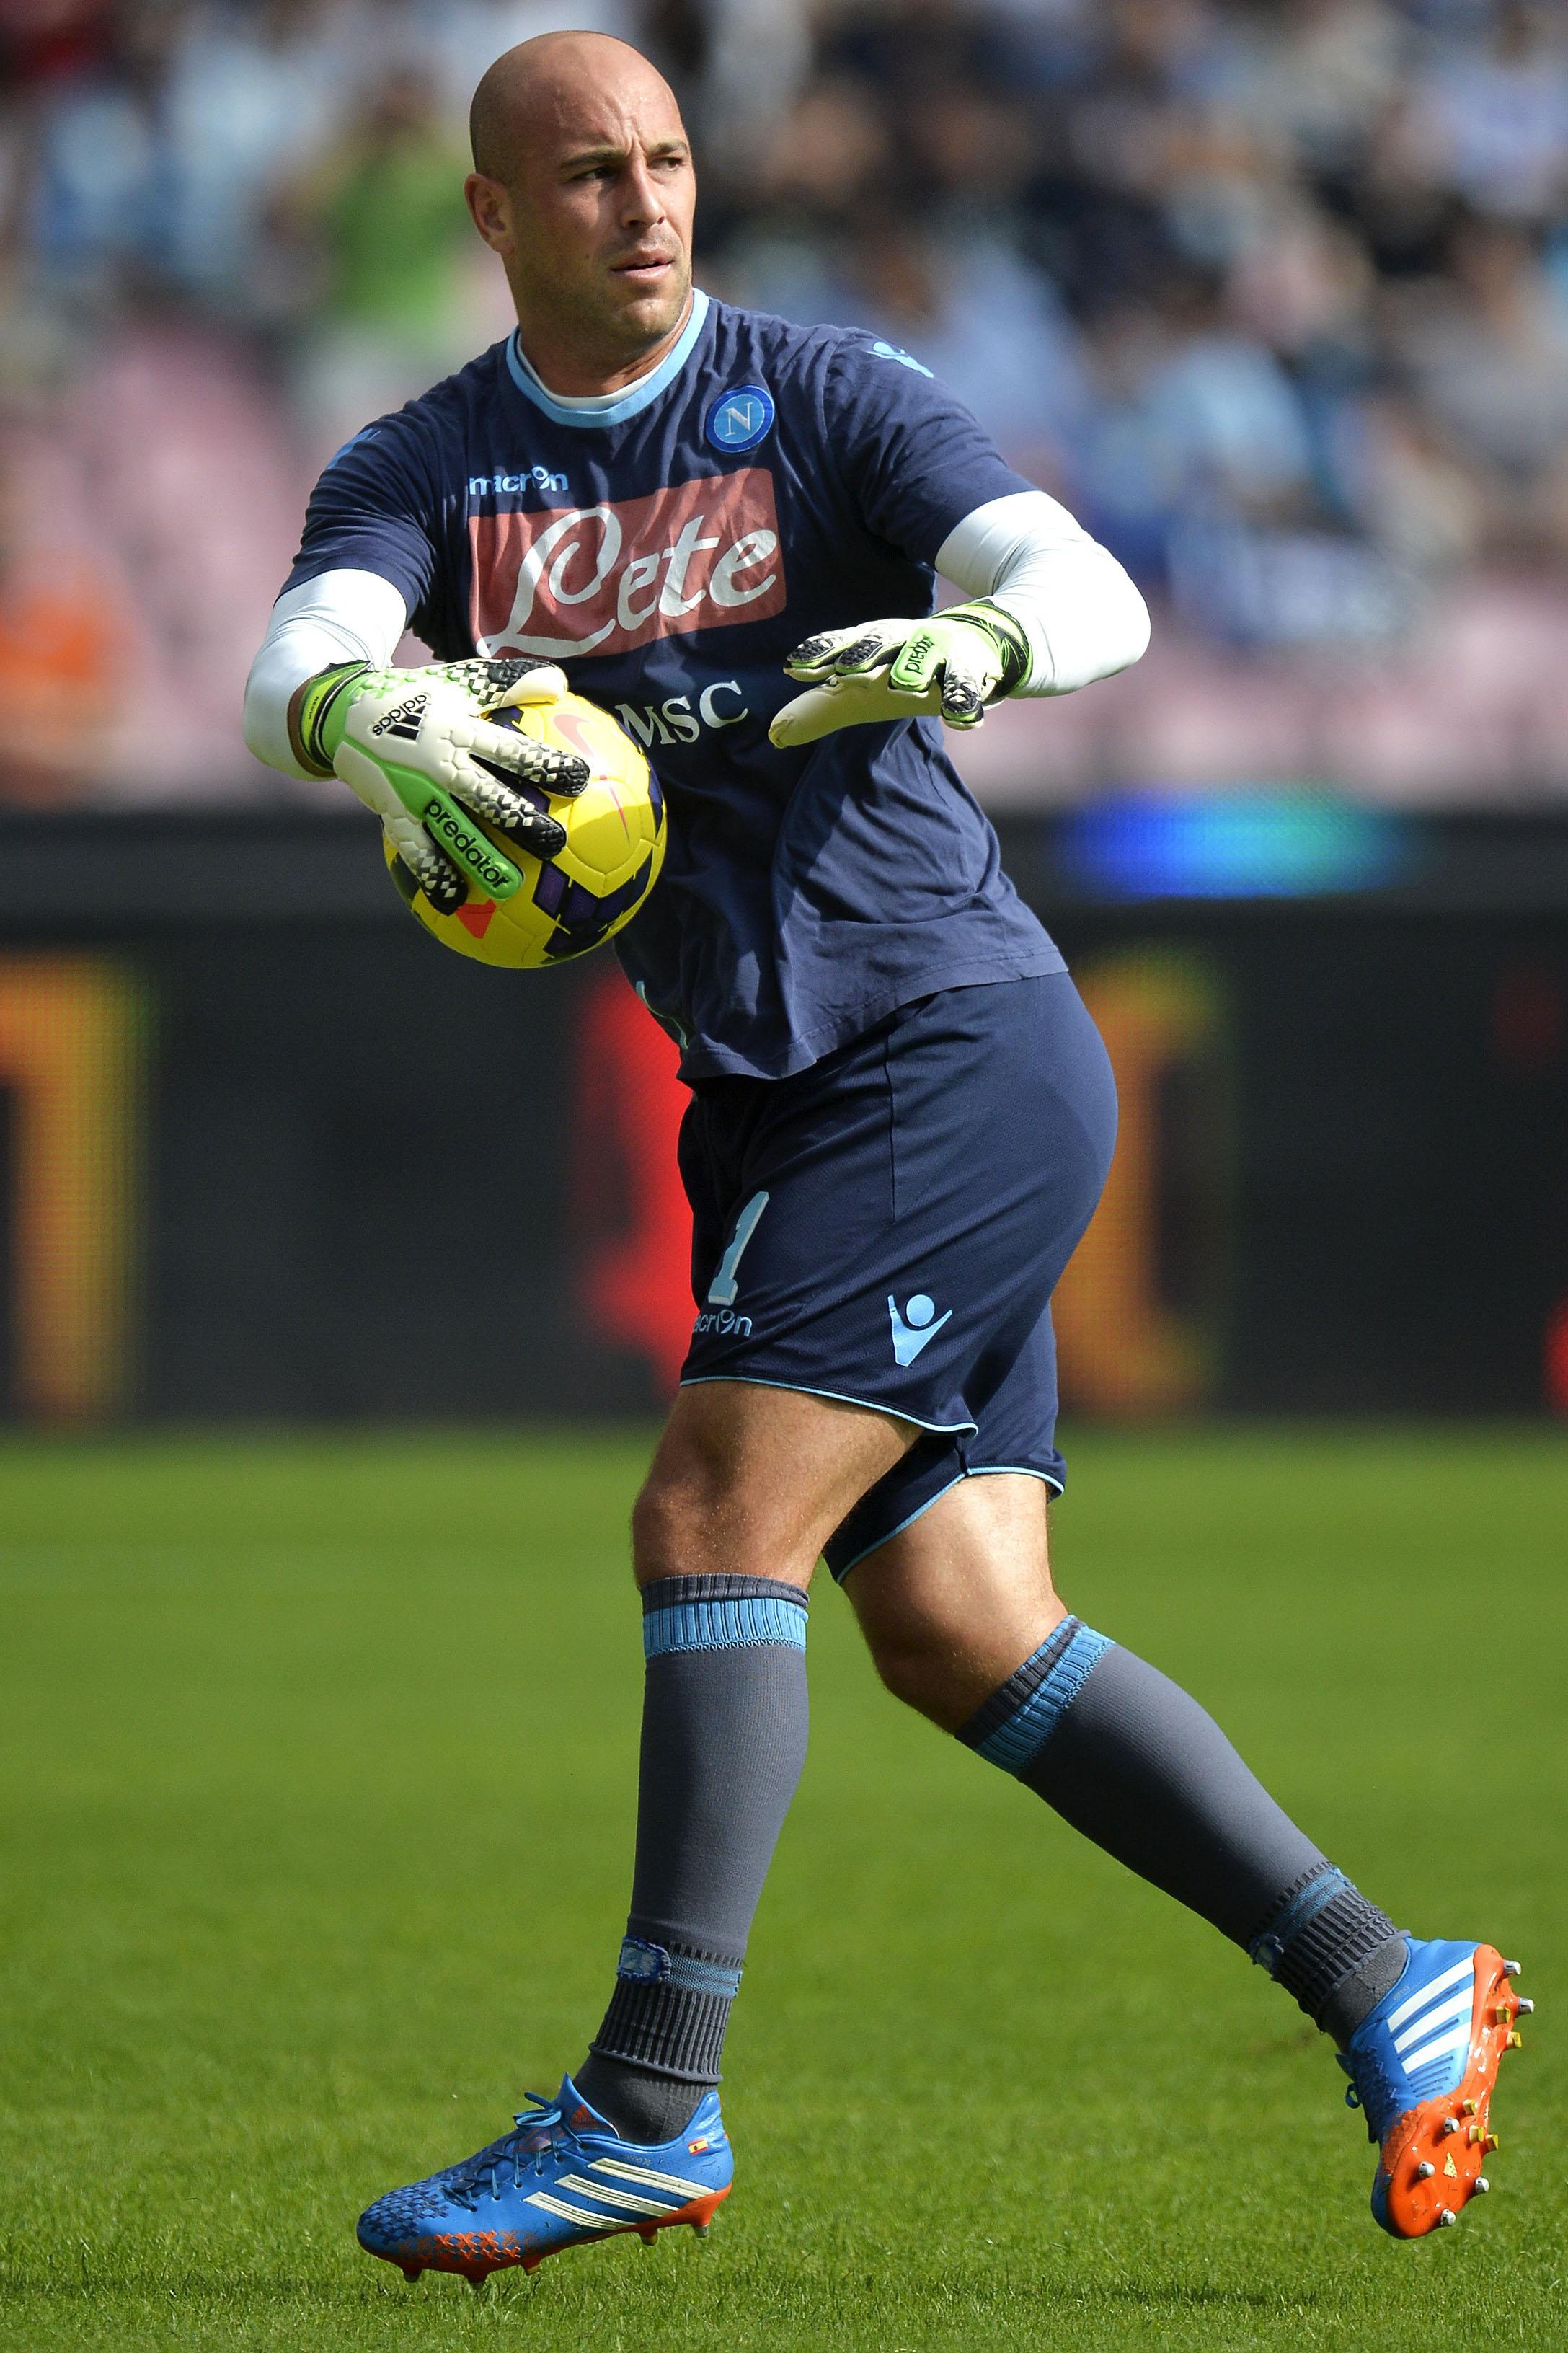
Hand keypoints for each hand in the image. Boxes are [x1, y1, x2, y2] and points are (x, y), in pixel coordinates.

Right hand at [296, 657, 590, 911]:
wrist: (343, 713)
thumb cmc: (416, 698)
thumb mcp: (459, 682)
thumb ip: (508, 684)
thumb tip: (561, 683)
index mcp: (460, 731)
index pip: (511, 751)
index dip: (544, 765)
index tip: (579, 779)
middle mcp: (440, 764)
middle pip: (488, 798)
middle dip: (522, 822)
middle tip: (555, 843)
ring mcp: (415, 793)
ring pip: (453, 830)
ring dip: (480, 858)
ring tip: (510, 888)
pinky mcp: (393, 813)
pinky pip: (415, 850)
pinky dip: (432, 875)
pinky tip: (451, 902)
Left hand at [769, 600, 1029, 748]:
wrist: (978, 642)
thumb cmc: (907, 668)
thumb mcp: (864, 685)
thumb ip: (822, 709)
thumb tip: (775, 734)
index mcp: (875, 643)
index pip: (842, 645)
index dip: (820, 655)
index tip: (794, 668)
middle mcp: (904, 640)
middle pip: (882, 642)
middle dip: (864, 653)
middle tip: (845, 671)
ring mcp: (939, 652)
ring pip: (925, 656)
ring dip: (913, 668)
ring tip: (902, 685)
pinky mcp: (971, 671)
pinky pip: (966, 687)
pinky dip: (963, 701)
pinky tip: (960, 719)